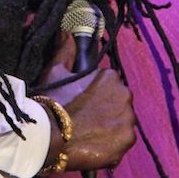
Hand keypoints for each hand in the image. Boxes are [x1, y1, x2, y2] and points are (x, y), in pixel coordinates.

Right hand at [37, 34, 135, 172]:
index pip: (107, 84)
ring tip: (89, 133)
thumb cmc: (53, 100)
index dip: (93, 94)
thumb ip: (65, 51)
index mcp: (111, 76)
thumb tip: (67, 32)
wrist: (51, 135)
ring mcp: (128, 118)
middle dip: (105, 110)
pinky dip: (112, 143)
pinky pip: (122, 140)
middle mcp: (125, 94)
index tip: (81, 102)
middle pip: (117, 103)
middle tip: (84, 119)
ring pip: (121, 122)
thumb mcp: (55, 71)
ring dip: (109, 127)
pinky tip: (94, 144)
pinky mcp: (127, 139)